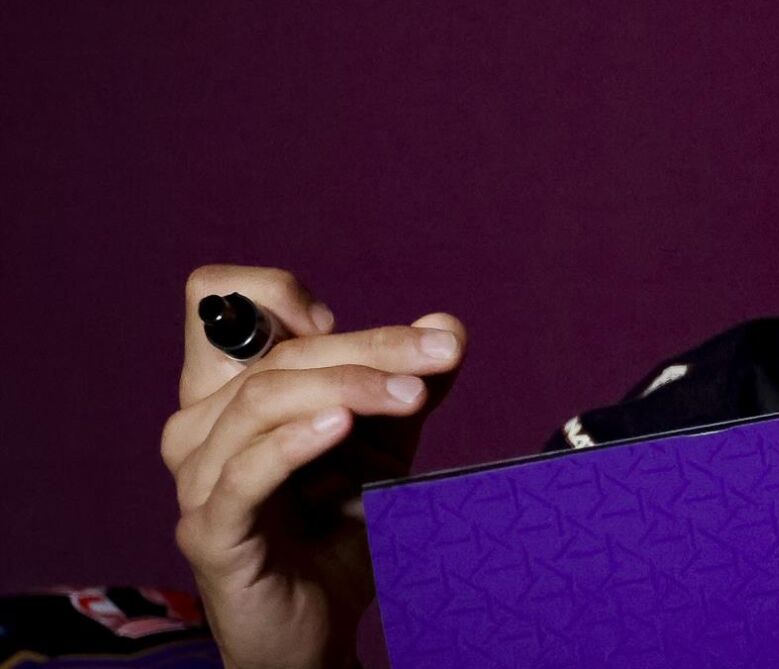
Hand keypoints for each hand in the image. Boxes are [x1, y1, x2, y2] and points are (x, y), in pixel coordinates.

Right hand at [160, 265, 466, 668]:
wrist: (322, 619)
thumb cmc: (337, 523)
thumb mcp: (381, 443)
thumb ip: (407, 384)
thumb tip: (448, 326)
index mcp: (227, 391)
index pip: (218, 297)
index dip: (275, 291)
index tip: (345, 319)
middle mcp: (199, 426)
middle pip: (276, 354)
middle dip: (369, 346)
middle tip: (439, 353)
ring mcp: (198, 480)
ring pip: (263, 400)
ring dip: (348, 387)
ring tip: (411, 394)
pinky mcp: (211, 531)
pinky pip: (245, 473)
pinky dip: (296, 441)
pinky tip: (342, 427)